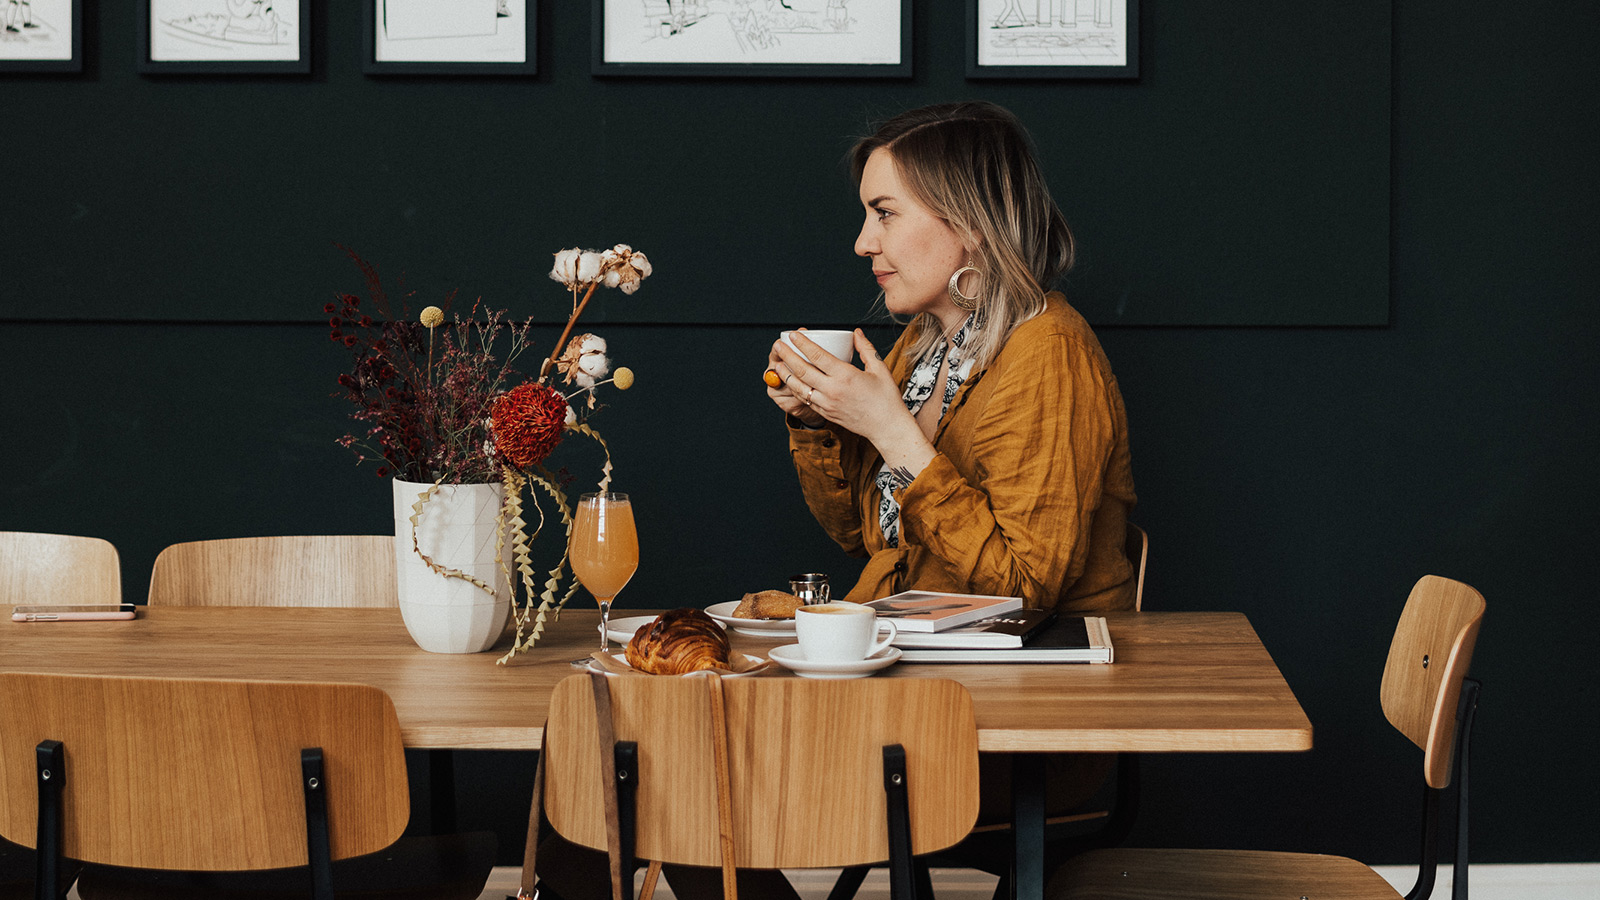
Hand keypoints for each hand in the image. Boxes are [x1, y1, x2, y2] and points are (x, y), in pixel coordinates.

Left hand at [771, 330, 922, 452]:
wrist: (886, 427)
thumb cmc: (886, 398)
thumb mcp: (879, 368)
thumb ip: (866, 348)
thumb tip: (856, 333)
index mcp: (845, 376)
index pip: (817, 356)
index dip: (802, 344)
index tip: (793, 335)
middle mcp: (833, 390)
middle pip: (802, 370)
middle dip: (787, 356)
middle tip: (778, 346)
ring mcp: (827, 403)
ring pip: (799, 387)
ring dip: (785, 374)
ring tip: (777, 364)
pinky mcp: (826, 413)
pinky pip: (805, 400)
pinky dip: (795, 389)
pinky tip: (791, 382)